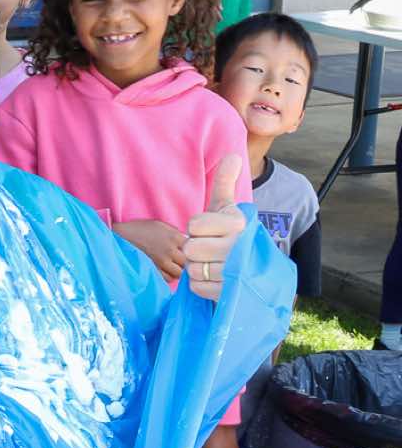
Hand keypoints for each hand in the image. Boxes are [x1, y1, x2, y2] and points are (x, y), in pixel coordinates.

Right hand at [112, 218, 186, 283]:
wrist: (120, 236)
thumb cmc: (140, 229)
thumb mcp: (161, 225)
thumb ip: (176, 234)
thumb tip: (189, 244)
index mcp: (174, 237)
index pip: (194, 249)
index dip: (193, 252)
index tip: (190, 252)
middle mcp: (170, 250)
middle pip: (188, 263)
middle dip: (186, 263)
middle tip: (181, 262)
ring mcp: (161, 262)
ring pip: (179, 273)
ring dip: (178, 271)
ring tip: (172, 267)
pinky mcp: (152, 270)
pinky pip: (167, 279)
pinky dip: (168, 277)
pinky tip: (164, 272)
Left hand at [182, 157, 246, 303]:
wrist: (255, 270)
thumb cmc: (231, 234)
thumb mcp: (227, 208)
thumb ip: (225, 183)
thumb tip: (231, 155)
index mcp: (238, 222)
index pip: (195, 224)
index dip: (197, 228)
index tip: (209, 230)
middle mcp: (240, 245)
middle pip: (191, 248)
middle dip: (194, 249)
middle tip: (208, 249)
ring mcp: (237, 270)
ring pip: (193, 268)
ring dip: (197, 268)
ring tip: (213, 264)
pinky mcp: (231, 291)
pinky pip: (197, 287)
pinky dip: (201, 285)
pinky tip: (214, 279)